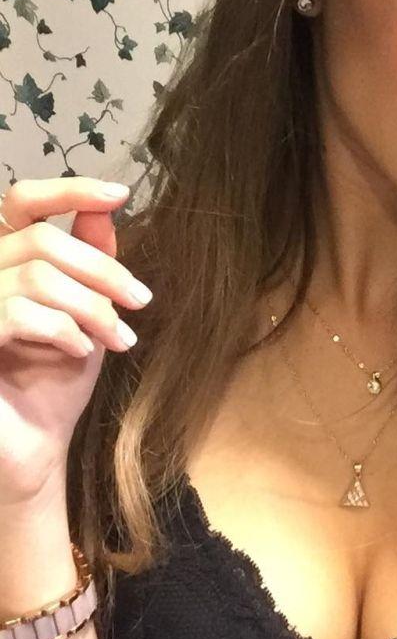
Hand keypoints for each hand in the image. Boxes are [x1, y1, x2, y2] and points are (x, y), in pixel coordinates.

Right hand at [0, 177, 151, 508]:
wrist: (36, 448)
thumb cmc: (56, 381)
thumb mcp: (84, 314)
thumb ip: (88, 262)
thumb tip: (102, 211)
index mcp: (3, 262)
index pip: (21, 202)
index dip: (68, 190)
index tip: (118, 194)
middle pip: (42, 240)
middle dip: (103, 270)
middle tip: (140, 300)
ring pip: (36, 275)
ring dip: (92, 306)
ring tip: (120, 339)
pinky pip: (15, 312)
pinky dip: (62, 328)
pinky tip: (82, 351)